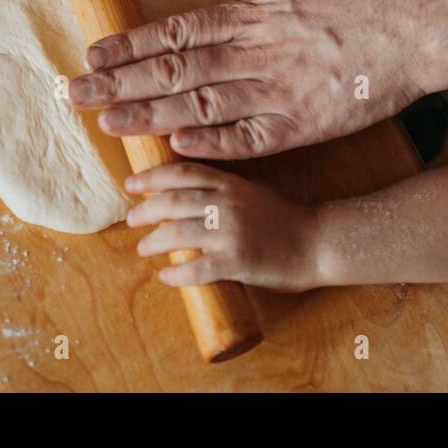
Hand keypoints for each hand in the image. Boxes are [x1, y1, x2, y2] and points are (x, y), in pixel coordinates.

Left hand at [69, 0, 436, 158]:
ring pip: (200, 104)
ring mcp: (276, 91)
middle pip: (174, 70)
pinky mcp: (303, 124)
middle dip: (120, 82)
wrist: (416, 26)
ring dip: (149, 113)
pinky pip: (249, 138)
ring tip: (107, 122)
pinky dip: (212, 142)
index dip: (130, 45)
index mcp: (249, 15)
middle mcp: (253, 53)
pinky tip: (175, 146)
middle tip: (74, 95)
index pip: (175, 32)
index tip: (93, 56)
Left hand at [125, 162, 320, 291]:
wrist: (316, 242)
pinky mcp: (238, 261)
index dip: (151, 176)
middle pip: (173, 201)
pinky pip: (197, 268)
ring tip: (143, 248)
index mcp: (230, 182)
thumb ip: (219, 187)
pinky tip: (165, 276)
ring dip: (154, 242)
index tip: (131, 183)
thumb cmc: (281, 217)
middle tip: (131, 219)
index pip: (181, 172)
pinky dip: (176, 273)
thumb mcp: (250, 189)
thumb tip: (178, 190)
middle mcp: (228, 203)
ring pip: (178, 233)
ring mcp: (232, 232)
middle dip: (145, 210)